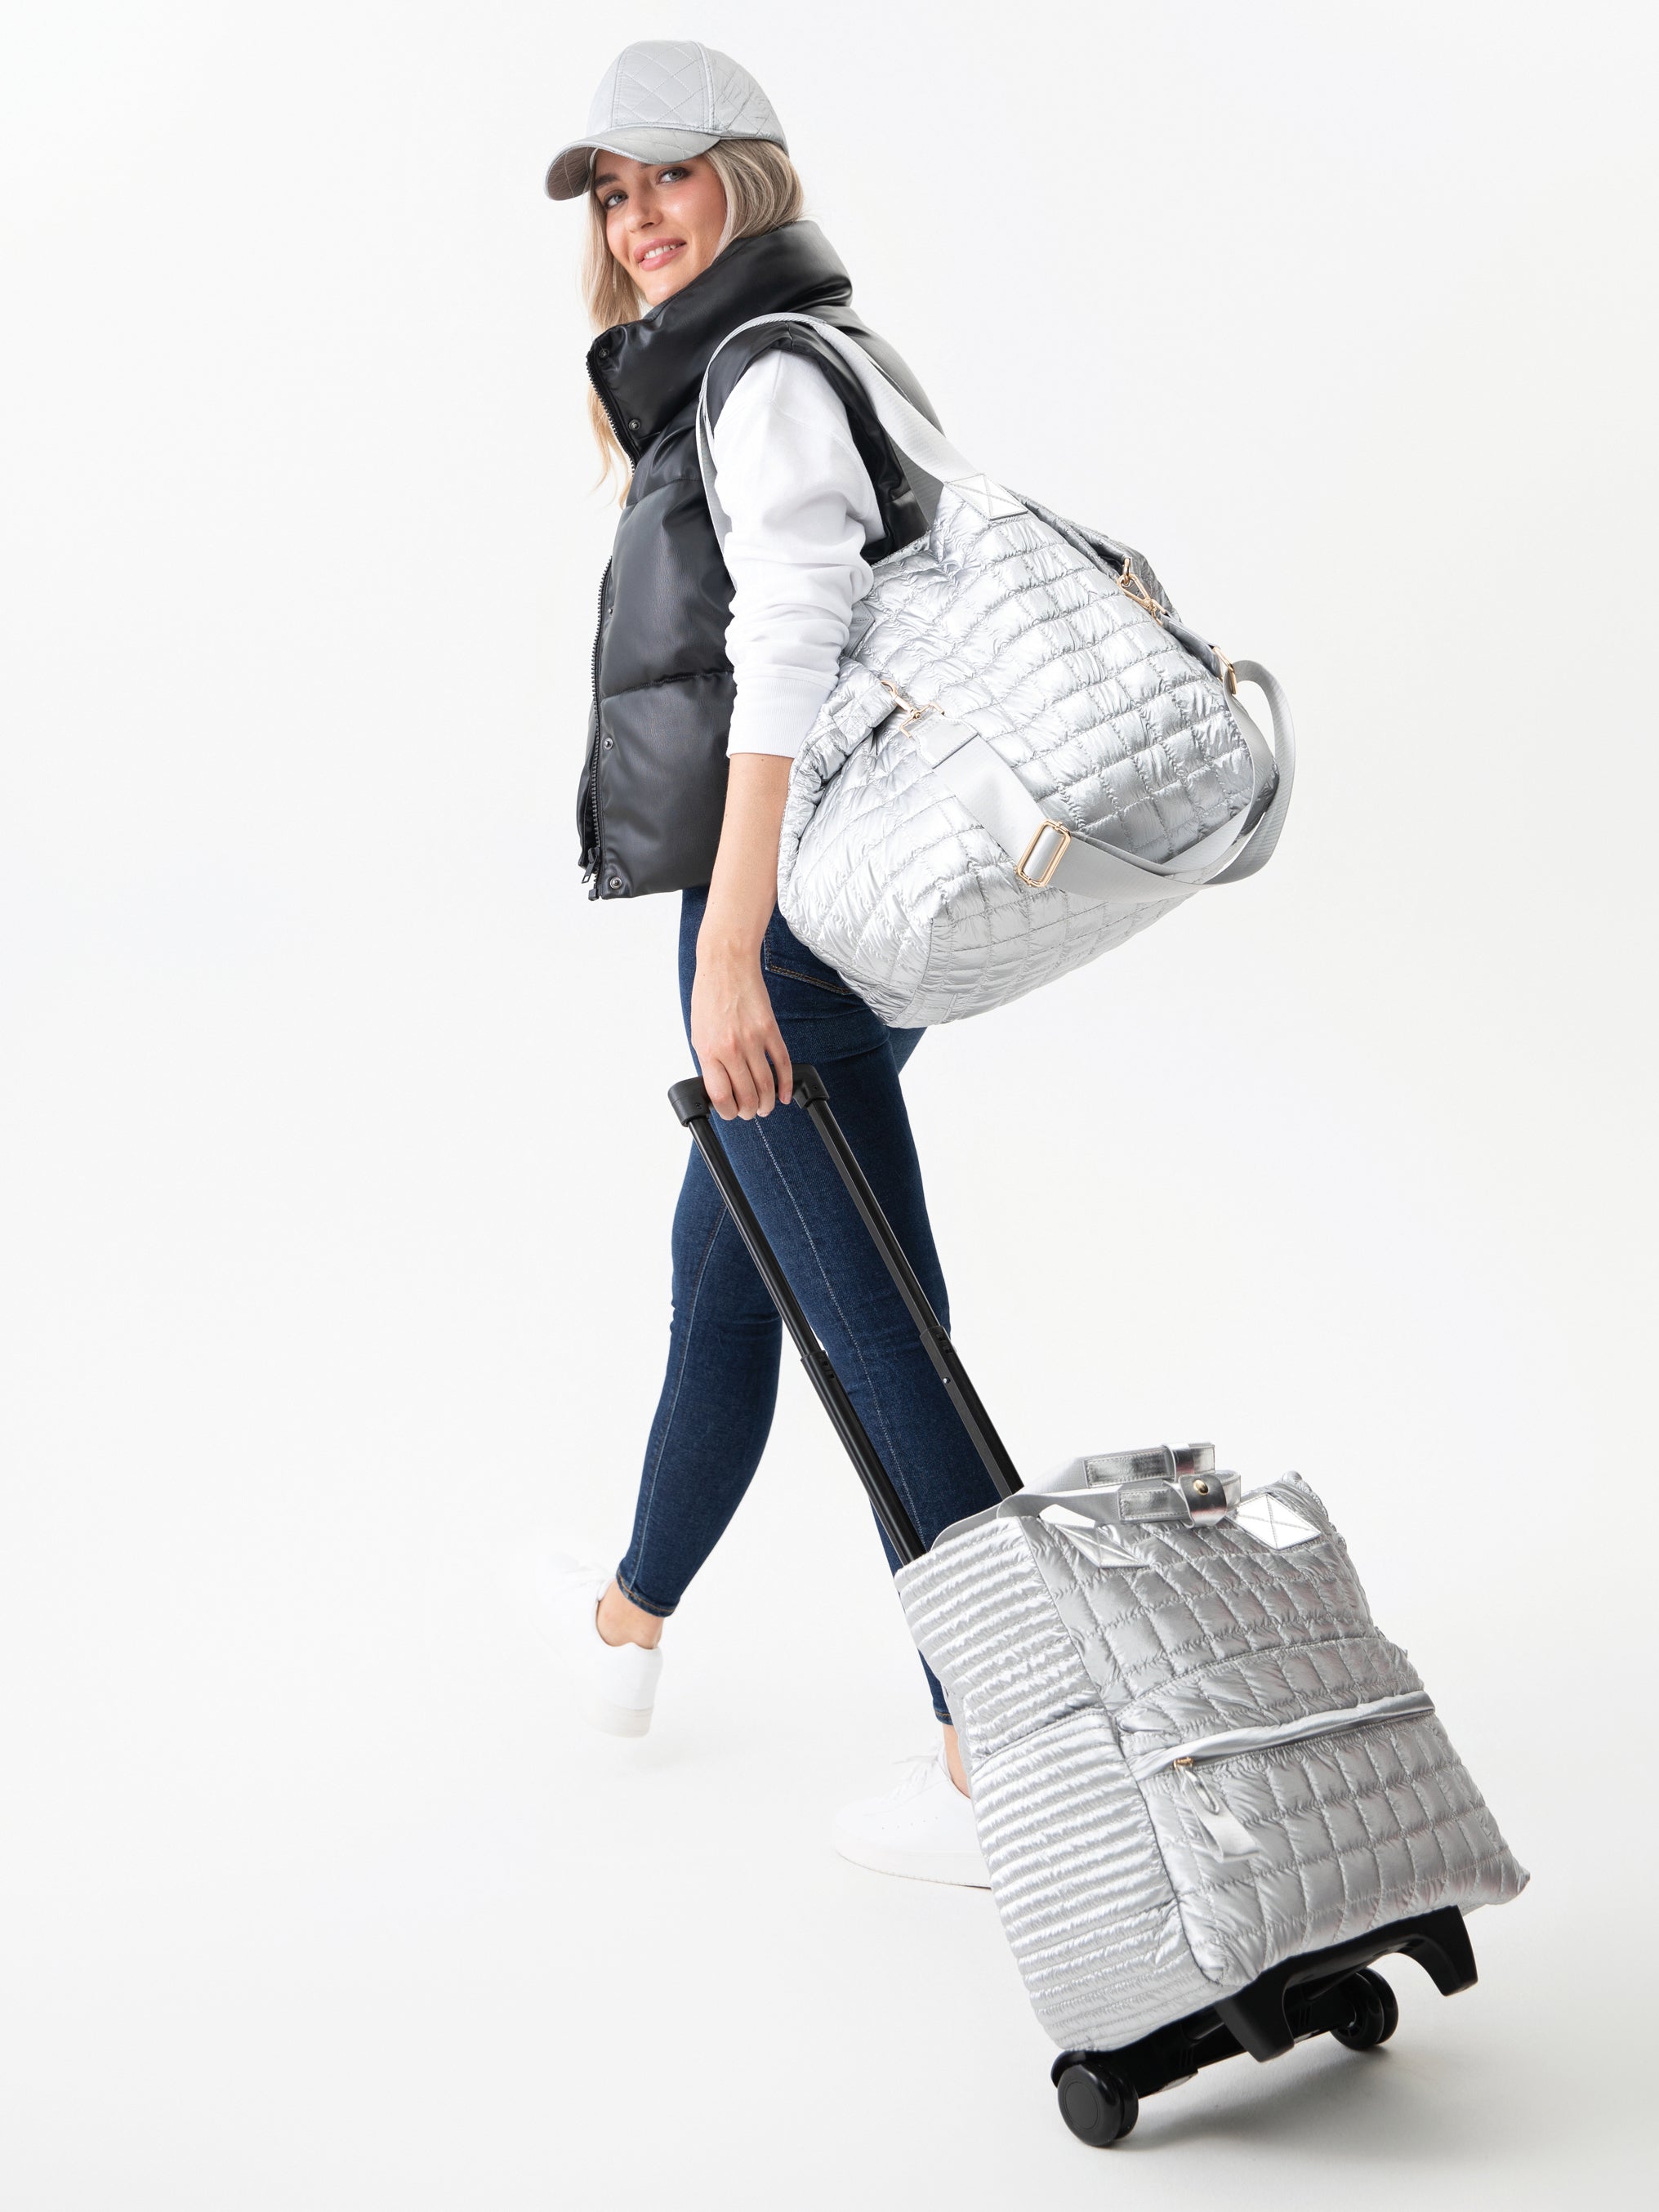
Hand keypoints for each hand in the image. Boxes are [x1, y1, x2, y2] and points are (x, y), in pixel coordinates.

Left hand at [690, 933, 792, 1119]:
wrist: (726, 966)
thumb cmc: (709, 997)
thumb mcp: (699, 1034)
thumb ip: (711, 1062)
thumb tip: (722, 1087)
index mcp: (709, 1051)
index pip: (721, 1096)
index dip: (728, 1112)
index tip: (731, 1113)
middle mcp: (731, 1048)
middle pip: (747, 1095)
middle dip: (750, 1111)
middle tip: (751, 1113)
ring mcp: (753, 1040)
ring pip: (766, 1085)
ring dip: (767, 1103)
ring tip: (766, 1107)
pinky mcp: (770, 1030)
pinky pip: (782, 1064)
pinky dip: (785, 1084)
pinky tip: (783, 1094)